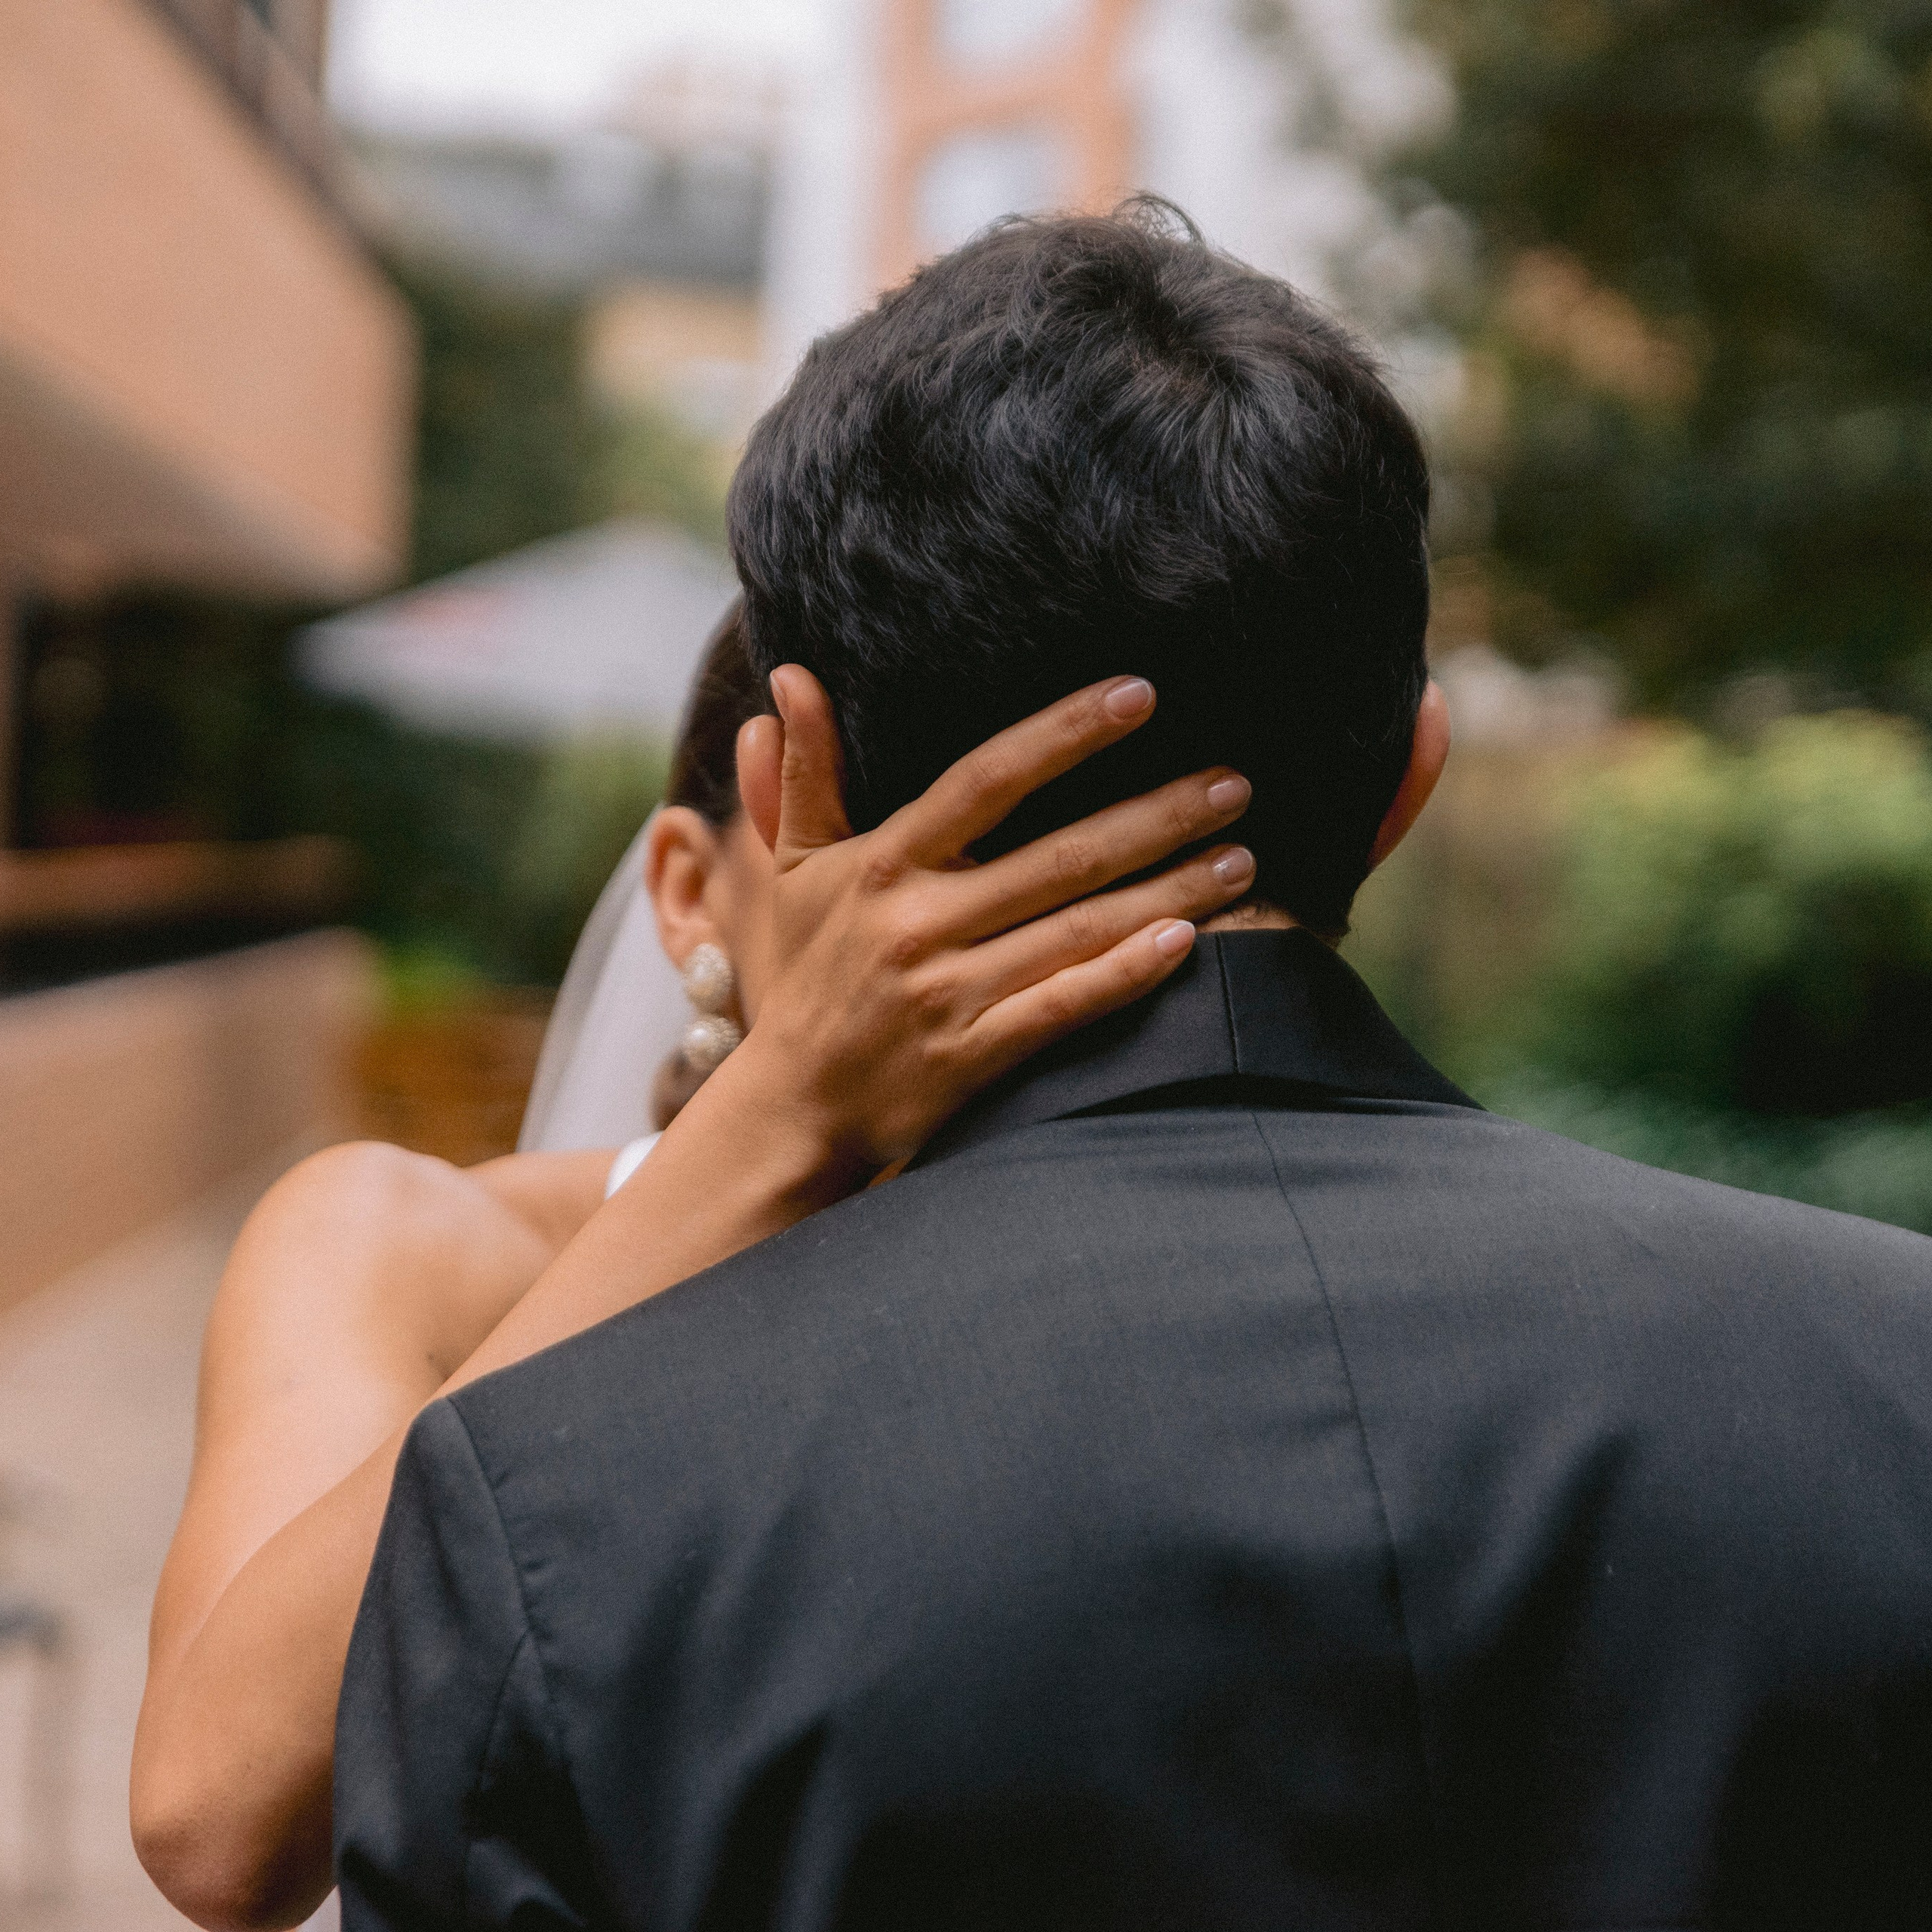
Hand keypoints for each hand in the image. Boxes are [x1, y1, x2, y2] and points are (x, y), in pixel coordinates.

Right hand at [711, 667, 1253, 1188]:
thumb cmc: (805, 975)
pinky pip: (1065, 1006)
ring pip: (1079, 928)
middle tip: (1237, 782)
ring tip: (1242, 857)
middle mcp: (919, 923)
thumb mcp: (792, 870)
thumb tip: (791, 675)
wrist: (792, 1107)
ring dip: (1170, 889)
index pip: (985, 778)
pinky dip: (1126, 973)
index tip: (1140, 694)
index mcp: (883, 864)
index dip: (1064, 733)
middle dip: (1157, 815)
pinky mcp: (973, 1056)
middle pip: (1059, 855)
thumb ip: (803, 775)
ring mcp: (949, 993)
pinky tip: (1187, 941)